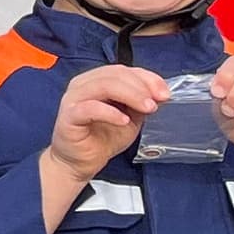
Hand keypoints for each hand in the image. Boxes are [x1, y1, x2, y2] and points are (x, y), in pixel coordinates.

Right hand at [42, 65, 165, 184]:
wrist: (81, 163)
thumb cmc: (102, 138)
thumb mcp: (131, 117)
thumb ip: (141, 103)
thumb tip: (160, 93)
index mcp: (96, 80)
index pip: (123, 70)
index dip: (147, 78)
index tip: (164, 93)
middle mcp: (82, 85)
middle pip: (115, 74)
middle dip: (141, 87)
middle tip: (156, 102)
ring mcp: (73, 98)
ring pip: (104, 85)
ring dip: (131, 95)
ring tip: (147, 109)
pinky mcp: (68, 116)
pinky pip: (90, 108)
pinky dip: (110, 112)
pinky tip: (124, 121)